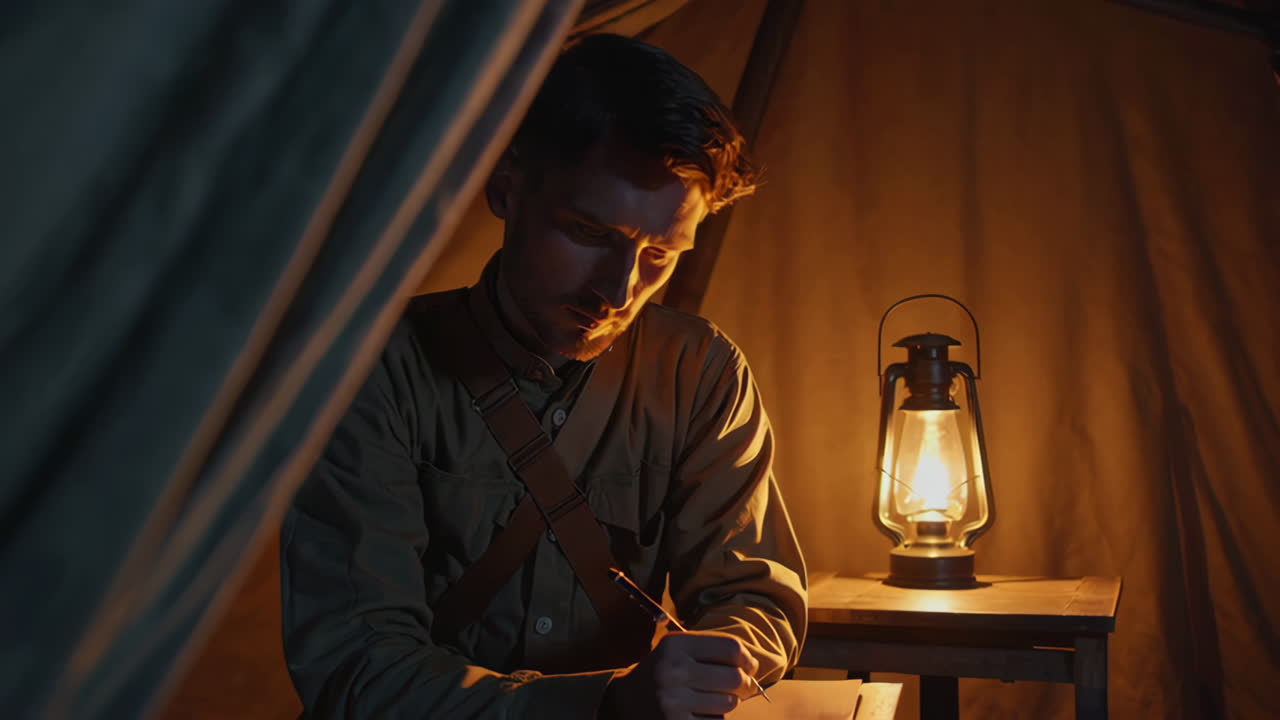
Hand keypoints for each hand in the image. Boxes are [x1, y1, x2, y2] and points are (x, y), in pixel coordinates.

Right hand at [602, 631, 759, 718]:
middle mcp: (672, 670)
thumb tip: (754, 666)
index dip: (746, 658)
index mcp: (674, 645)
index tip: (748, 666)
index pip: (731, 647)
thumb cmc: (662, 674)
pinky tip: (698, 715)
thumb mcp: (677, 651)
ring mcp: (672, 701)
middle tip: (738, 687)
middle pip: (734, 677)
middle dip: (744, 684)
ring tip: (712, 701)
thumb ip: (712, 650)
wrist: (623, 704)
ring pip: (728, 703)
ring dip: (727, 704)